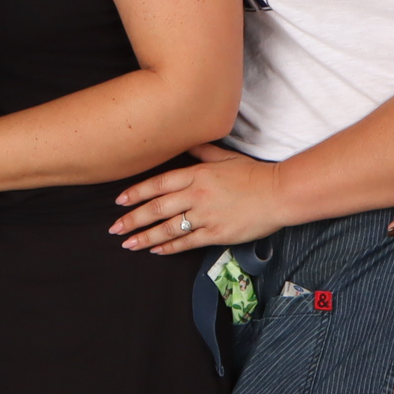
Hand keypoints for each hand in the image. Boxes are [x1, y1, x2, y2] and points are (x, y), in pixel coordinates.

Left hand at [110, 142, 288, 254]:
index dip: (136, 193)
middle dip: (133, 219)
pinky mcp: (216, 233)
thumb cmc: (253, 173)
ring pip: (168, 228)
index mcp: (197, 174)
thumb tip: (187, 143)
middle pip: (157, 208)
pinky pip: (187, 242)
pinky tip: (156, 250)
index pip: (158, 184)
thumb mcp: (225, 156)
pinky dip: (170, 247)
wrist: (278, 193)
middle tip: (115, 228)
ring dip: (145, 237)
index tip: (119, 202)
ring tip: (128, 244)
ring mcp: (206, 215)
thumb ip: (202, 151)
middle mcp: (196, 195)